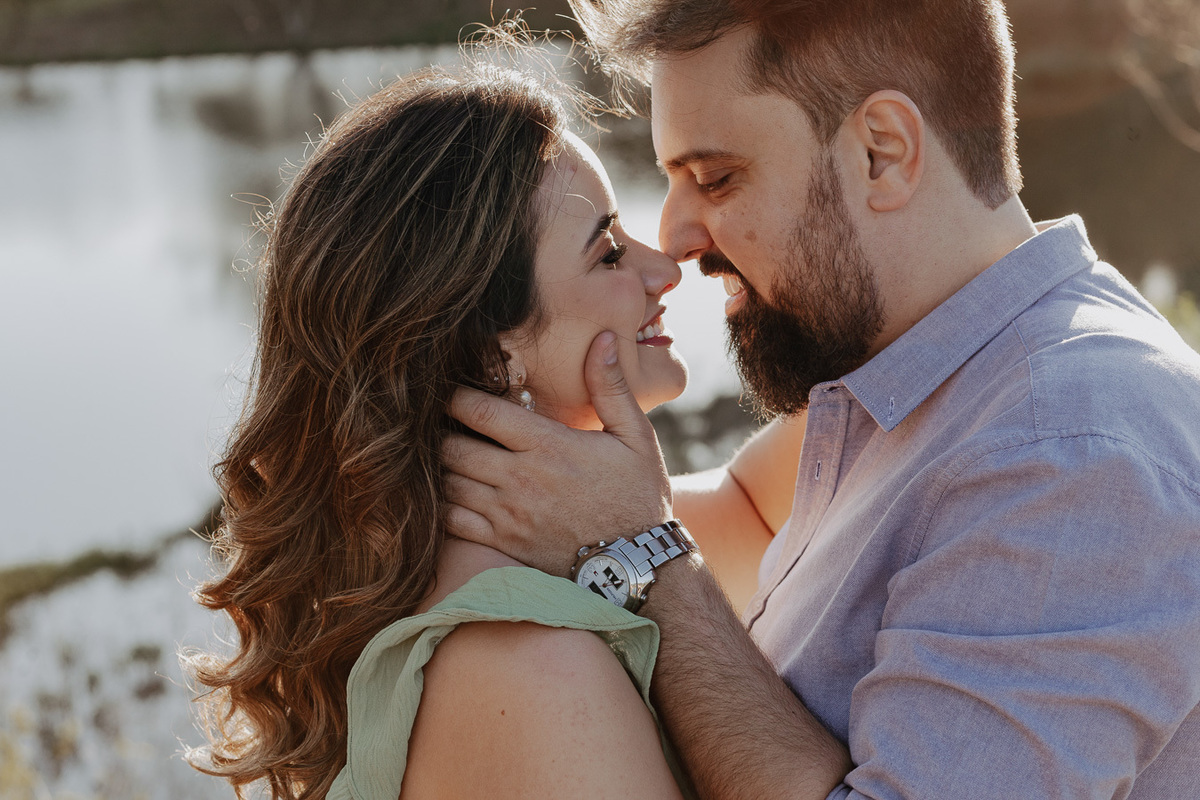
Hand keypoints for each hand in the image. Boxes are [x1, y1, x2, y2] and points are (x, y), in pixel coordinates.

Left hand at [443, 331, 672, 574]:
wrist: (639, 565)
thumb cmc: (639, 496)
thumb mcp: (636, 436)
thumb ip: (611, 387)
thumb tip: (605, 339)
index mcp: (548, 445)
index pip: (480, 412)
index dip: (455, 396)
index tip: (449, 388)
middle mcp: (520, 479)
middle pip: (452, 447)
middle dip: (439, 431)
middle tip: (435, 421)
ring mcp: (508, 514)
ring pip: (447, 483)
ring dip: (438, 467)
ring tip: (438, 454)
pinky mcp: (504, 544)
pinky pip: (452, 523)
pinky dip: (439, 506)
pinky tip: (444, 493)